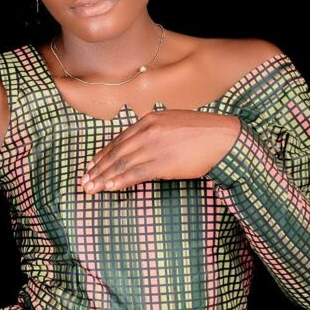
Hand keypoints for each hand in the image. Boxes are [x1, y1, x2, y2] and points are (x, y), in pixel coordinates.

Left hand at [79, 109, 241, 192]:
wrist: (225, 138)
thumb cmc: (202, 132)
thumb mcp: (173, 122)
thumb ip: (155, 130)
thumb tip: (141, 141)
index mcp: (149, 120)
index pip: (119, 140)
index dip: (103, 154)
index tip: (91, 165)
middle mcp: (147, 132)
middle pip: (116, 153)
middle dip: (97, 169)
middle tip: (84, 181)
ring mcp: (154, 147)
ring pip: (122, 164)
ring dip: (104, 178)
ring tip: (91, 188)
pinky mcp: (162, 163)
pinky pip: (136, 174)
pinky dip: (120, 181)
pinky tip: (109, 188)